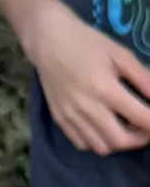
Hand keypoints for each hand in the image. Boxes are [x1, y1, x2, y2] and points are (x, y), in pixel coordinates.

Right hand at [28, 1, 149, 155]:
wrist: (46, 38)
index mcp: (104, 88)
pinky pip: (81, 143)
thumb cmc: (86, 42)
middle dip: (140, 138)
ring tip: (122, 126)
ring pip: (101, 147)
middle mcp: (86, 107)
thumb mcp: (120, 54)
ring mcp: (70, 115)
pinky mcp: (58, 117)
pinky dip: (96, 141)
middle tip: (143, 124)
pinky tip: (101, 125)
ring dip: (118, 141)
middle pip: (121, 141)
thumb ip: (144, 79)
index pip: (142, 119)